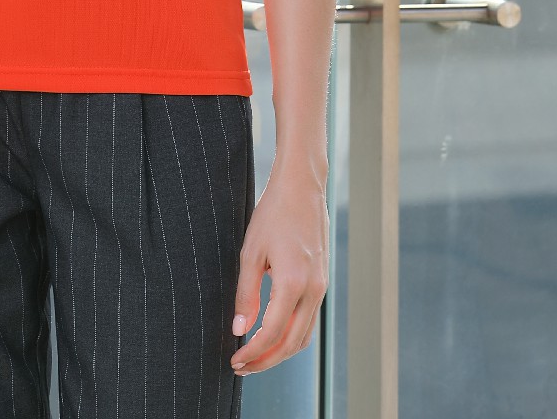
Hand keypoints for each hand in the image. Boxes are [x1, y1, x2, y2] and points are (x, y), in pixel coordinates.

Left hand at [230, 165, 328, 375]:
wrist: (301, 187)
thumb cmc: (273, 214)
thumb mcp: (251, 252)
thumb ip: (245, 294)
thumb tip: (239, 329)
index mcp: (293, 283)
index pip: (271, 334)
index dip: (252, 352)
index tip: (235, 361)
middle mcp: (313, 290)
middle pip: (290, 343)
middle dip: (265, 360)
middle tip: (241, 367)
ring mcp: (321, 287)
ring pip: (303, 336)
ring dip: (279, 352)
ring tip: (254, 356)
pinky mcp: (321, 282)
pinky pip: (308, 320)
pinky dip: (291, 335)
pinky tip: (271, 334)